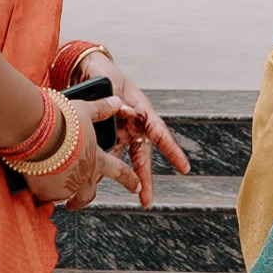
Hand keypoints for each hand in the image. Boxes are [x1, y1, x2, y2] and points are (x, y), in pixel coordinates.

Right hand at [20, 99, 136, 210]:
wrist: (37, 131)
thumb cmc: (61, 120)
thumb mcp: (85, 111)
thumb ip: (100, 109)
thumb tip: (116, 102)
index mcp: (97, 158)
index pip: (120, 172)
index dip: (130, 180)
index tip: (136, 186)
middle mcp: (83, 176)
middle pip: (89, 194)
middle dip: (85, 199)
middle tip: (78, 202)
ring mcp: (65, 186)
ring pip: (67, 196)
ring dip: (62, 195)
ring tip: (53, 191)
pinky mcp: (46, 191)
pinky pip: (46, 195)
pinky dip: (43, 191)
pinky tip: (36, 184)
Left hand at [68, 50, 192, 206]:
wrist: (88, 72)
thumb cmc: (103, 74)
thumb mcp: (110, 81)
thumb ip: (116, 95)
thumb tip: (123, 110)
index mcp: (141, 110)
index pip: (159, 132)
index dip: (171, 150)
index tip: (184, 168)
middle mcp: (134, 125)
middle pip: (142, 155)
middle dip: (145, 178)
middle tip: (147, 200)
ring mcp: (121, 132)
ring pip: (125, 159)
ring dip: (126, 178)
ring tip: (133, 197)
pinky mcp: (107, 136)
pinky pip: (106, 154)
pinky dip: (101, 166)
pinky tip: (94, 180)